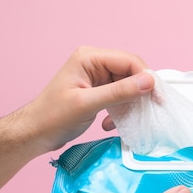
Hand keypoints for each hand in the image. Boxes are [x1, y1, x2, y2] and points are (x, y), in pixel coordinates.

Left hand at [22, 46, 154, 152]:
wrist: (34, 134)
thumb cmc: (52, 117)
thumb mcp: (88, 104)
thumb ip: (119, 92)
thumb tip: (149, 82)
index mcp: (89, 58)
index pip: (129, 61)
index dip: (146, 78)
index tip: (158, 98)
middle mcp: (94, 63)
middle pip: (130, 73)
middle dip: (139, 93)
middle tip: (147, 111)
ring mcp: (97, 76)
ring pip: (127, 86)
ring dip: (129, 105)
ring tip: (124, 121)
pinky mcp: (98, 90)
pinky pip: (120, 96)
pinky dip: (120, 111)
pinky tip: (110, 124)